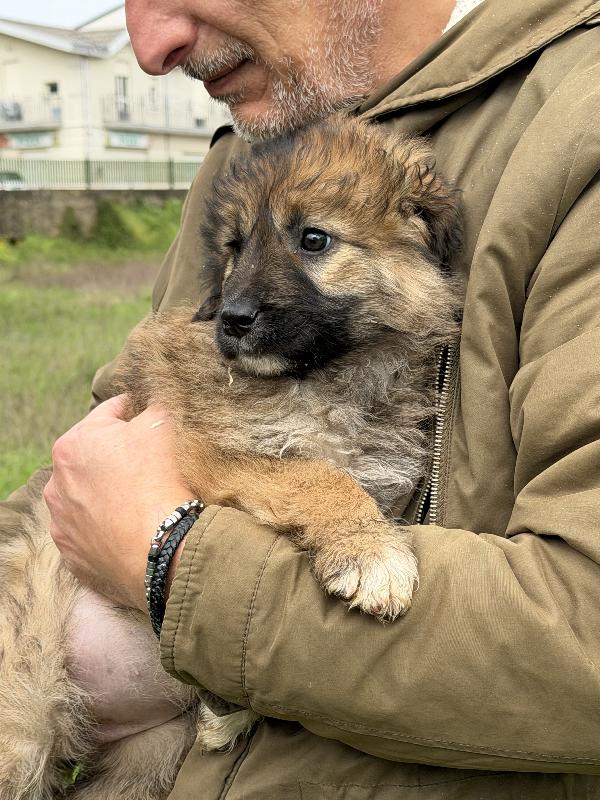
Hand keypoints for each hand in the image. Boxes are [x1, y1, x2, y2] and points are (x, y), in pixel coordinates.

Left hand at [45, 395, 191, 611]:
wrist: (161, 546)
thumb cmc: (158, 479)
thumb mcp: (162, 424)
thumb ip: (152, 405)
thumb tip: (151, 403)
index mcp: (73, 443)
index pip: (109, 413)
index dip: (135, 411)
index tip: (152, 417)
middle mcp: (56, 482)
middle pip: (93, 457)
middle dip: (117, 455)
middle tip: (149, 462)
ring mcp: (61, 521)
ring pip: (87, 496)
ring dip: (107, 492)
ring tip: (138, 499)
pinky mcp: (72, 553)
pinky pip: (90, 532)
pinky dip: (107, 527)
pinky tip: (130, 526)